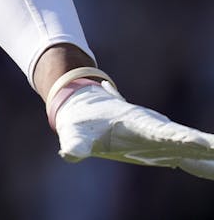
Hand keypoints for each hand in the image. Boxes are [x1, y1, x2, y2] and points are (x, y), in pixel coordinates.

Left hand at [53, 82, 213, 177]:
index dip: (182, 139)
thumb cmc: (80, 121)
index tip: (201, 143)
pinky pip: (188, 154)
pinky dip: (204, 162)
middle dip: (206, 147)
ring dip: (209, 153)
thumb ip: (75, 144)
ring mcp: (161, 138)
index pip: (163, 133)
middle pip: (185, 139)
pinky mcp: (161, 146)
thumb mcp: (74, 133)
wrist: (84, 105)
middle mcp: (155, 129)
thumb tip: (67, 154)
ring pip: (191, 146)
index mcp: (137, 124)